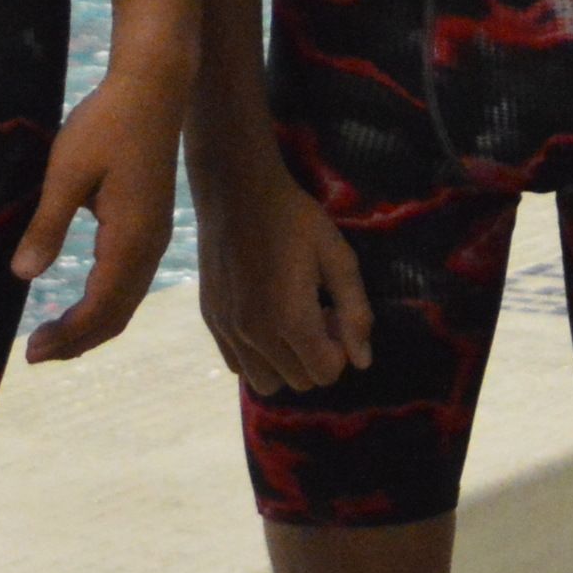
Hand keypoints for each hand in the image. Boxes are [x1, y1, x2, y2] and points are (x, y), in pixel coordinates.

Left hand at [17, 63, 185, 362]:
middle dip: (77, 340)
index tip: (31, 353)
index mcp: (130, 240)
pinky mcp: (152, 225)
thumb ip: (47, 226)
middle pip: (117, 314)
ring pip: (126, 301)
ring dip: (92, 325)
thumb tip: (23, 276)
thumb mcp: (66, 173)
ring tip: (55, 338)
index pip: (99, 308)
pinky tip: (82, 300)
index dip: (67, 336)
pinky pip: (130, 281)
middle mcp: (150, 247)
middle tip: (36, 355)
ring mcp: (155, 237)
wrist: (153, 87)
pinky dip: (105, 303)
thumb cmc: (106, 124)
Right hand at [193, 155, 373, 397]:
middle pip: (298, 381)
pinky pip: (236, 365)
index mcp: (291, 318)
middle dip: (315, 355)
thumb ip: (356, 312)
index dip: (340, 349)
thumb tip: (362, 362)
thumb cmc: (294, 218)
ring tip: (288, 322)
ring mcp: (228, 329)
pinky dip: (255, 356)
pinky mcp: (210, 319)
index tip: (333, 312)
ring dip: (285, 363)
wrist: (236, 190)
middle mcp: (255, 333)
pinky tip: (262, 319)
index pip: (325, 373)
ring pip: (265, 382)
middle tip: (315, 313)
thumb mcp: (338, 256)